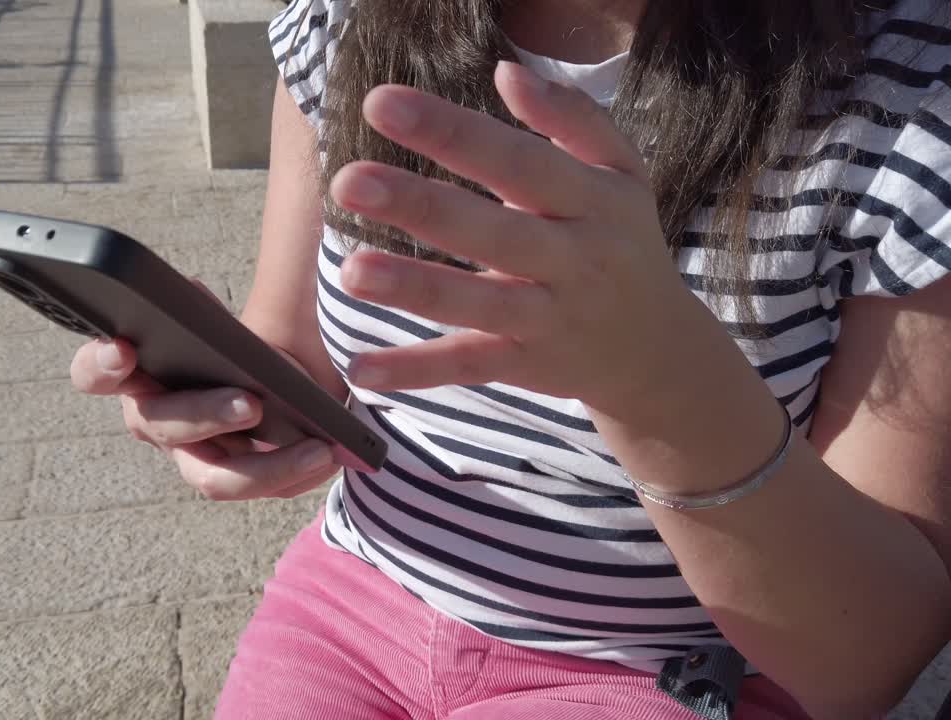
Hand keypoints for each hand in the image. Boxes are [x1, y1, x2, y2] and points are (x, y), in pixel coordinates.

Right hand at [69, 284, 339, 500]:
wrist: (272, 379)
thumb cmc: (229, 347)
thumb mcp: (215, 327)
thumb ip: (197, 314)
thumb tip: (188, 294)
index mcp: (136, 374)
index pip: (94, 373)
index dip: (101, 365)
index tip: (124, 349)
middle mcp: (154, 420)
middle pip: (164, 425)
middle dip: (207, 414)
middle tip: (252, 403)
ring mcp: (190, 456)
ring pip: (212, 476)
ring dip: (265, 465)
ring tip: (316, 447)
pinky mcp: (230, 480)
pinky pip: (258, 488)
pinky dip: (297, 473)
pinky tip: (332, 453)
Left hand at [329, 60, 732, 416]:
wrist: (660, 351)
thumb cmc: (622, 241)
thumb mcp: (622, 172)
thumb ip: (571, 118)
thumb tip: (507, 71)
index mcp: (591, 199)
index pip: (516, 159)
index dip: (450, 131)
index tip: (381, 103)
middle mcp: (572, 259)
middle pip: (491, 230)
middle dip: (420, 206)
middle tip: (350, 181)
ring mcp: (547, 318)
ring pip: (476, 303)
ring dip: (413, 288)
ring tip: (350, 271)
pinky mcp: (525, 366)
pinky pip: (467, 366)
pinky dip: (415, 371)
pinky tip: (359, 369)